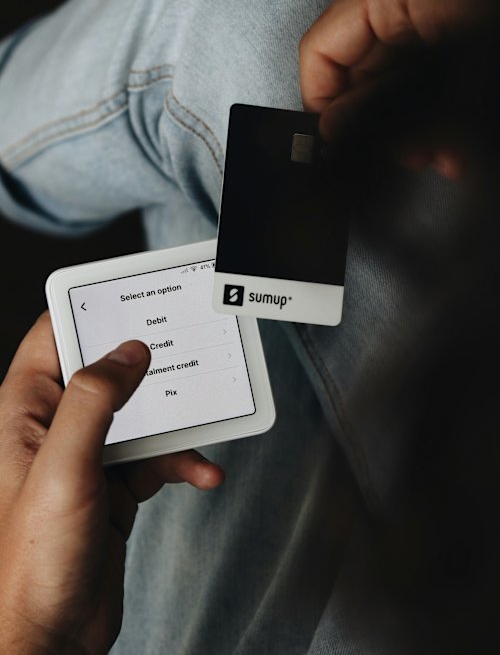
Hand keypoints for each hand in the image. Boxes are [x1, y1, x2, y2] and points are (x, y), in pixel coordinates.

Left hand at [0, 312, 223, 654]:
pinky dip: (180, 463)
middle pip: (106, 372)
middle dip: (147, 363)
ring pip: (138, 415)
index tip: (131, 296)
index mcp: (25, 411)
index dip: (90, 311)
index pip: (54, 336)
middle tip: (183, 348)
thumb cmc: (31, 562)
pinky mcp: (112, 487)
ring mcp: (85, 458)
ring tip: (204, 427)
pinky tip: (202, 473)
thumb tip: (128, 352)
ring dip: (174, 423)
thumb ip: (94, 401)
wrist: (46, 637)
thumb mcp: (63, 468)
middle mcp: (54, 428)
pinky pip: (153, 459)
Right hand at [300, 0, 499, 178]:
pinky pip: (419, 83)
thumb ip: (383, 112)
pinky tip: (455, 145)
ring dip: (410, 131)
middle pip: (356, 72)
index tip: (340, 150)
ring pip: (389, 86)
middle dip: (378, 125)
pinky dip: (432, 120)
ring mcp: (431, 15)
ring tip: (444, 154)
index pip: (320, 52)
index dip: (323, 106)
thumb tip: (332, 134)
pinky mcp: (453, 34)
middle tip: (411, 157)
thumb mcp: (453, 90)